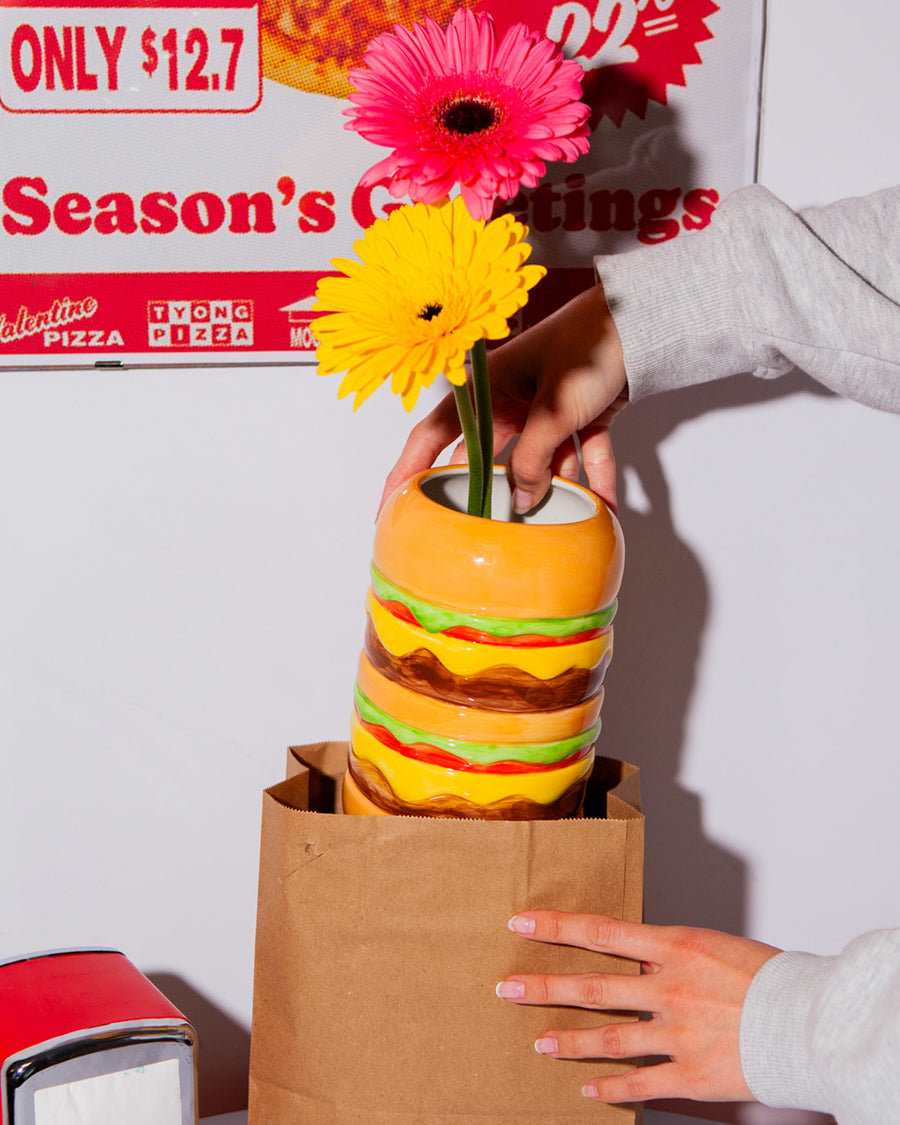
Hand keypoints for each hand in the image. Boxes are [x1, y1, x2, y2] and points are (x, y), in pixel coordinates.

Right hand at [379, 284, 627, 515]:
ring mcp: (544, 411)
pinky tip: (604, 507)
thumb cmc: (591, 344)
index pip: (433, 434)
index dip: (409, 469)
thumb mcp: (554, 409)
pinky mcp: (579, 417)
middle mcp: (510, 401)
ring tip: (552, 524)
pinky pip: (581, 456)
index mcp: (486, 387)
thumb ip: (533, 459)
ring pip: (539, 463)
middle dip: (488, 492)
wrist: (645, 321)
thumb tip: (522, 501)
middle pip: (488, 457)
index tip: (394, 504)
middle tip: (479, 529)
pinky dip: (595, 478)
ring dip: (552, 490)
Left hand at [496, 910, 779, 1103]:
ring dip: (569, 1041)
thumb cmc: (764, 976)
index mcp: (675, 947)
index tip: (521, 924)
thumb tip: (630, 959)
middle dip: (544, 987)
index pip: (601, 932)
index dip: (556, 927)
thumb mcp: (710, 945)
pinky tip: (588, 1088)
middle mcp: (669, 988)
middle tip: (507, 988)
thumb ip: (665, 954)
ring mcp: (678, 1033)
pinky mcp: (692, 1073)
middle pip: (592, 987)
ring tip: (540, 1043)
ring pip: (609, 1037)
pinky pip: (641, 1083)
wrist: (809, 1018)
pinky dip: (611, 1087)